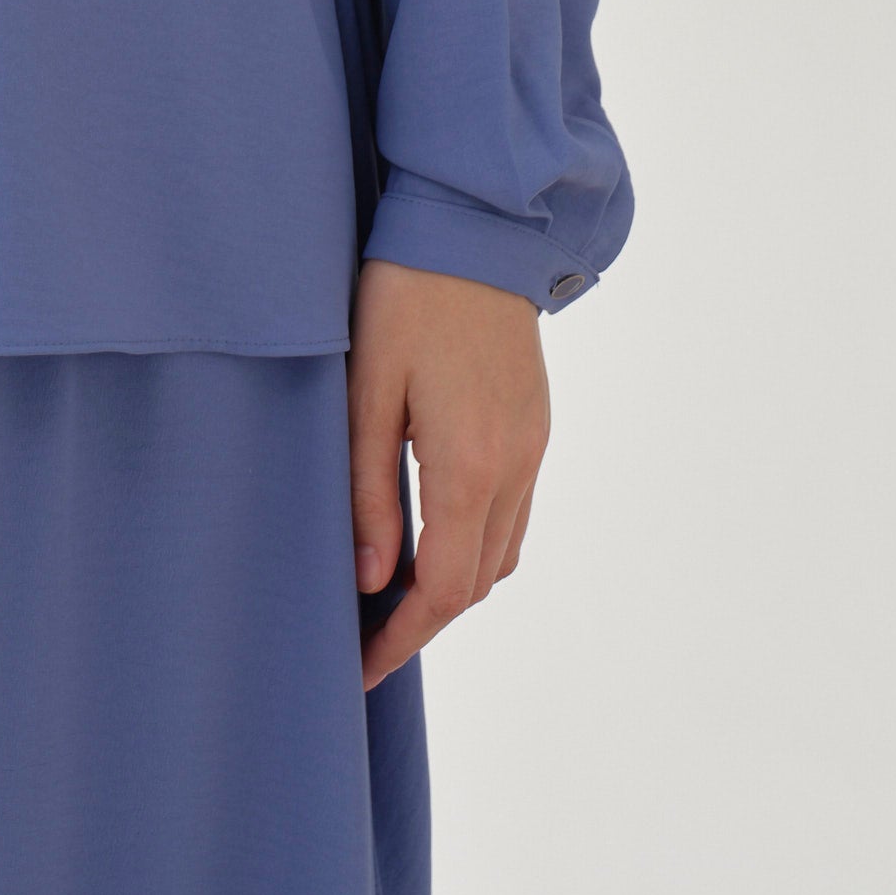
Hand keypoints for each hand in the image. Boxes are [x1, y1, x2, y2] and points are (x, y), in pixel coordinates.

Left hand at [347, 259, 549, 690]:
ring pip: (501, 552)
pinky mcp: (535, 425)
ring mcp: (533, 446)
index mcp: (469, 464)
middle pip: (477, 582)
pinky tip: (434, 536)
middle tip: (367, 642)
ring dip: (454, 586)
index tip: (360, 666)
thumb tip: (372, 577)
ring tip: (393, 597)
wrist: (474, 229)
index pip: (443, 589)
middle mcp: (514, 467)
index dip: (401, 637)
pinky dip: (476, 544)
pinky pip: (513, 512)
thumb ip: (368, 488)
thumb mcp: (367, 389)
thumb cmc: (406, 297)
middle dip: (424, 623)